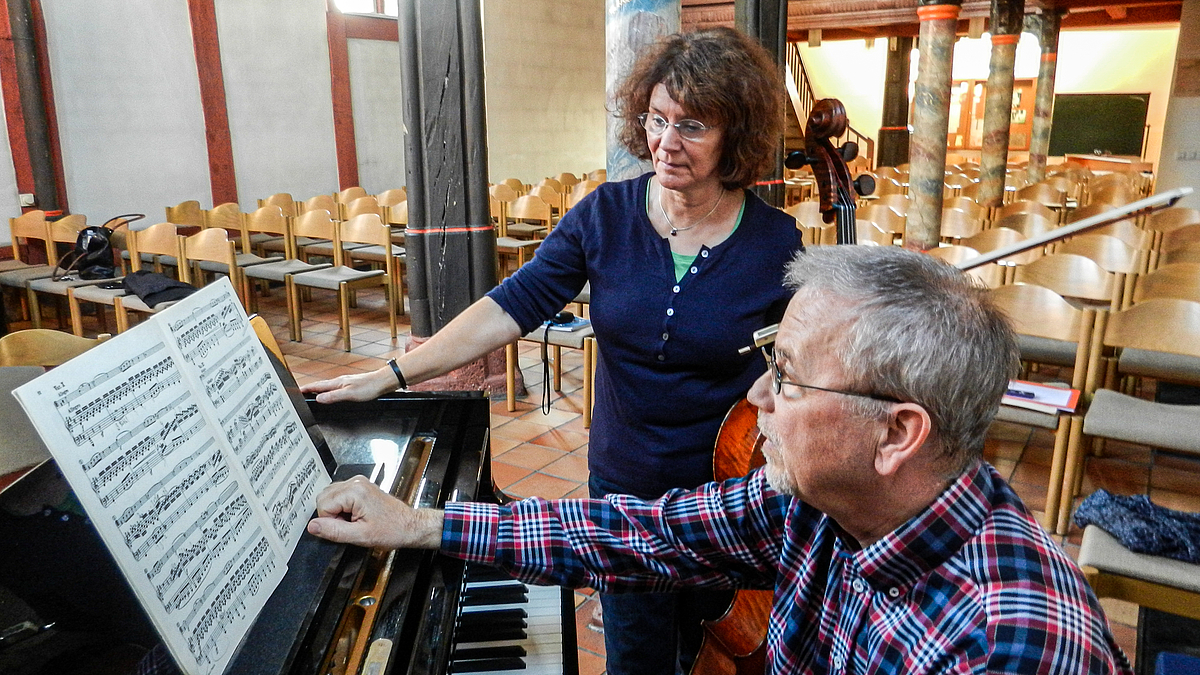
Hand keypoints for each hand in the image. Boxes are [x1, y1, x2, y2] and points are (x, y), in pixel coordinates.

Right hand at [301, 367, 397, 403]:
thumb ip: (333, 396)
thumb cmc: (370, 386)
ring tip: (313, 394)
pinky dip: (330, 392)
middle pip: (321, 385)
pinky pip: (336, 389)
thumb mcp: (349, 394)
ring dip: (319, 390)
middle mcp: (340, 381)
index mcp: (337, 383)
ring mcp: (346, 383)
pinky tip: (332, 394)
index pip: (317, 386)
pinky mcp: (352, 386)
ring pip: (329, 387)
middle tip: (301, 392)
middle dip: (310, 389)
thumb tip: (319, 398)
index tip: (297, 391)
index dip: (306, 389)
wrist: (384, 381)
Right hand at [307, 476, 444, 549]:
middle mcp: (355, 482)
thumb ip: (334, 530)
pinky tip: (356, 515)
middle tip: (350, 524)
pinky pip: (339, 496)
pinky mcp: (360, 486)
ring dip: (336, 511)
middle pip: (324, 498)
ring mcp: (358, 483)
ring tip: (354, 520)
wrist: (408, 525)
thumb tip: (313, 526)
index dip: (330, 521)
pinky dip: (342, 507)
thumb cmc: (392, 530)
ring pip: (329, 496)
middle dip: (332, 515)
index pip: (322, 505)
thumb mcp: (360, 536)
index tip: (346, 527)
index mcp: (355, 491)